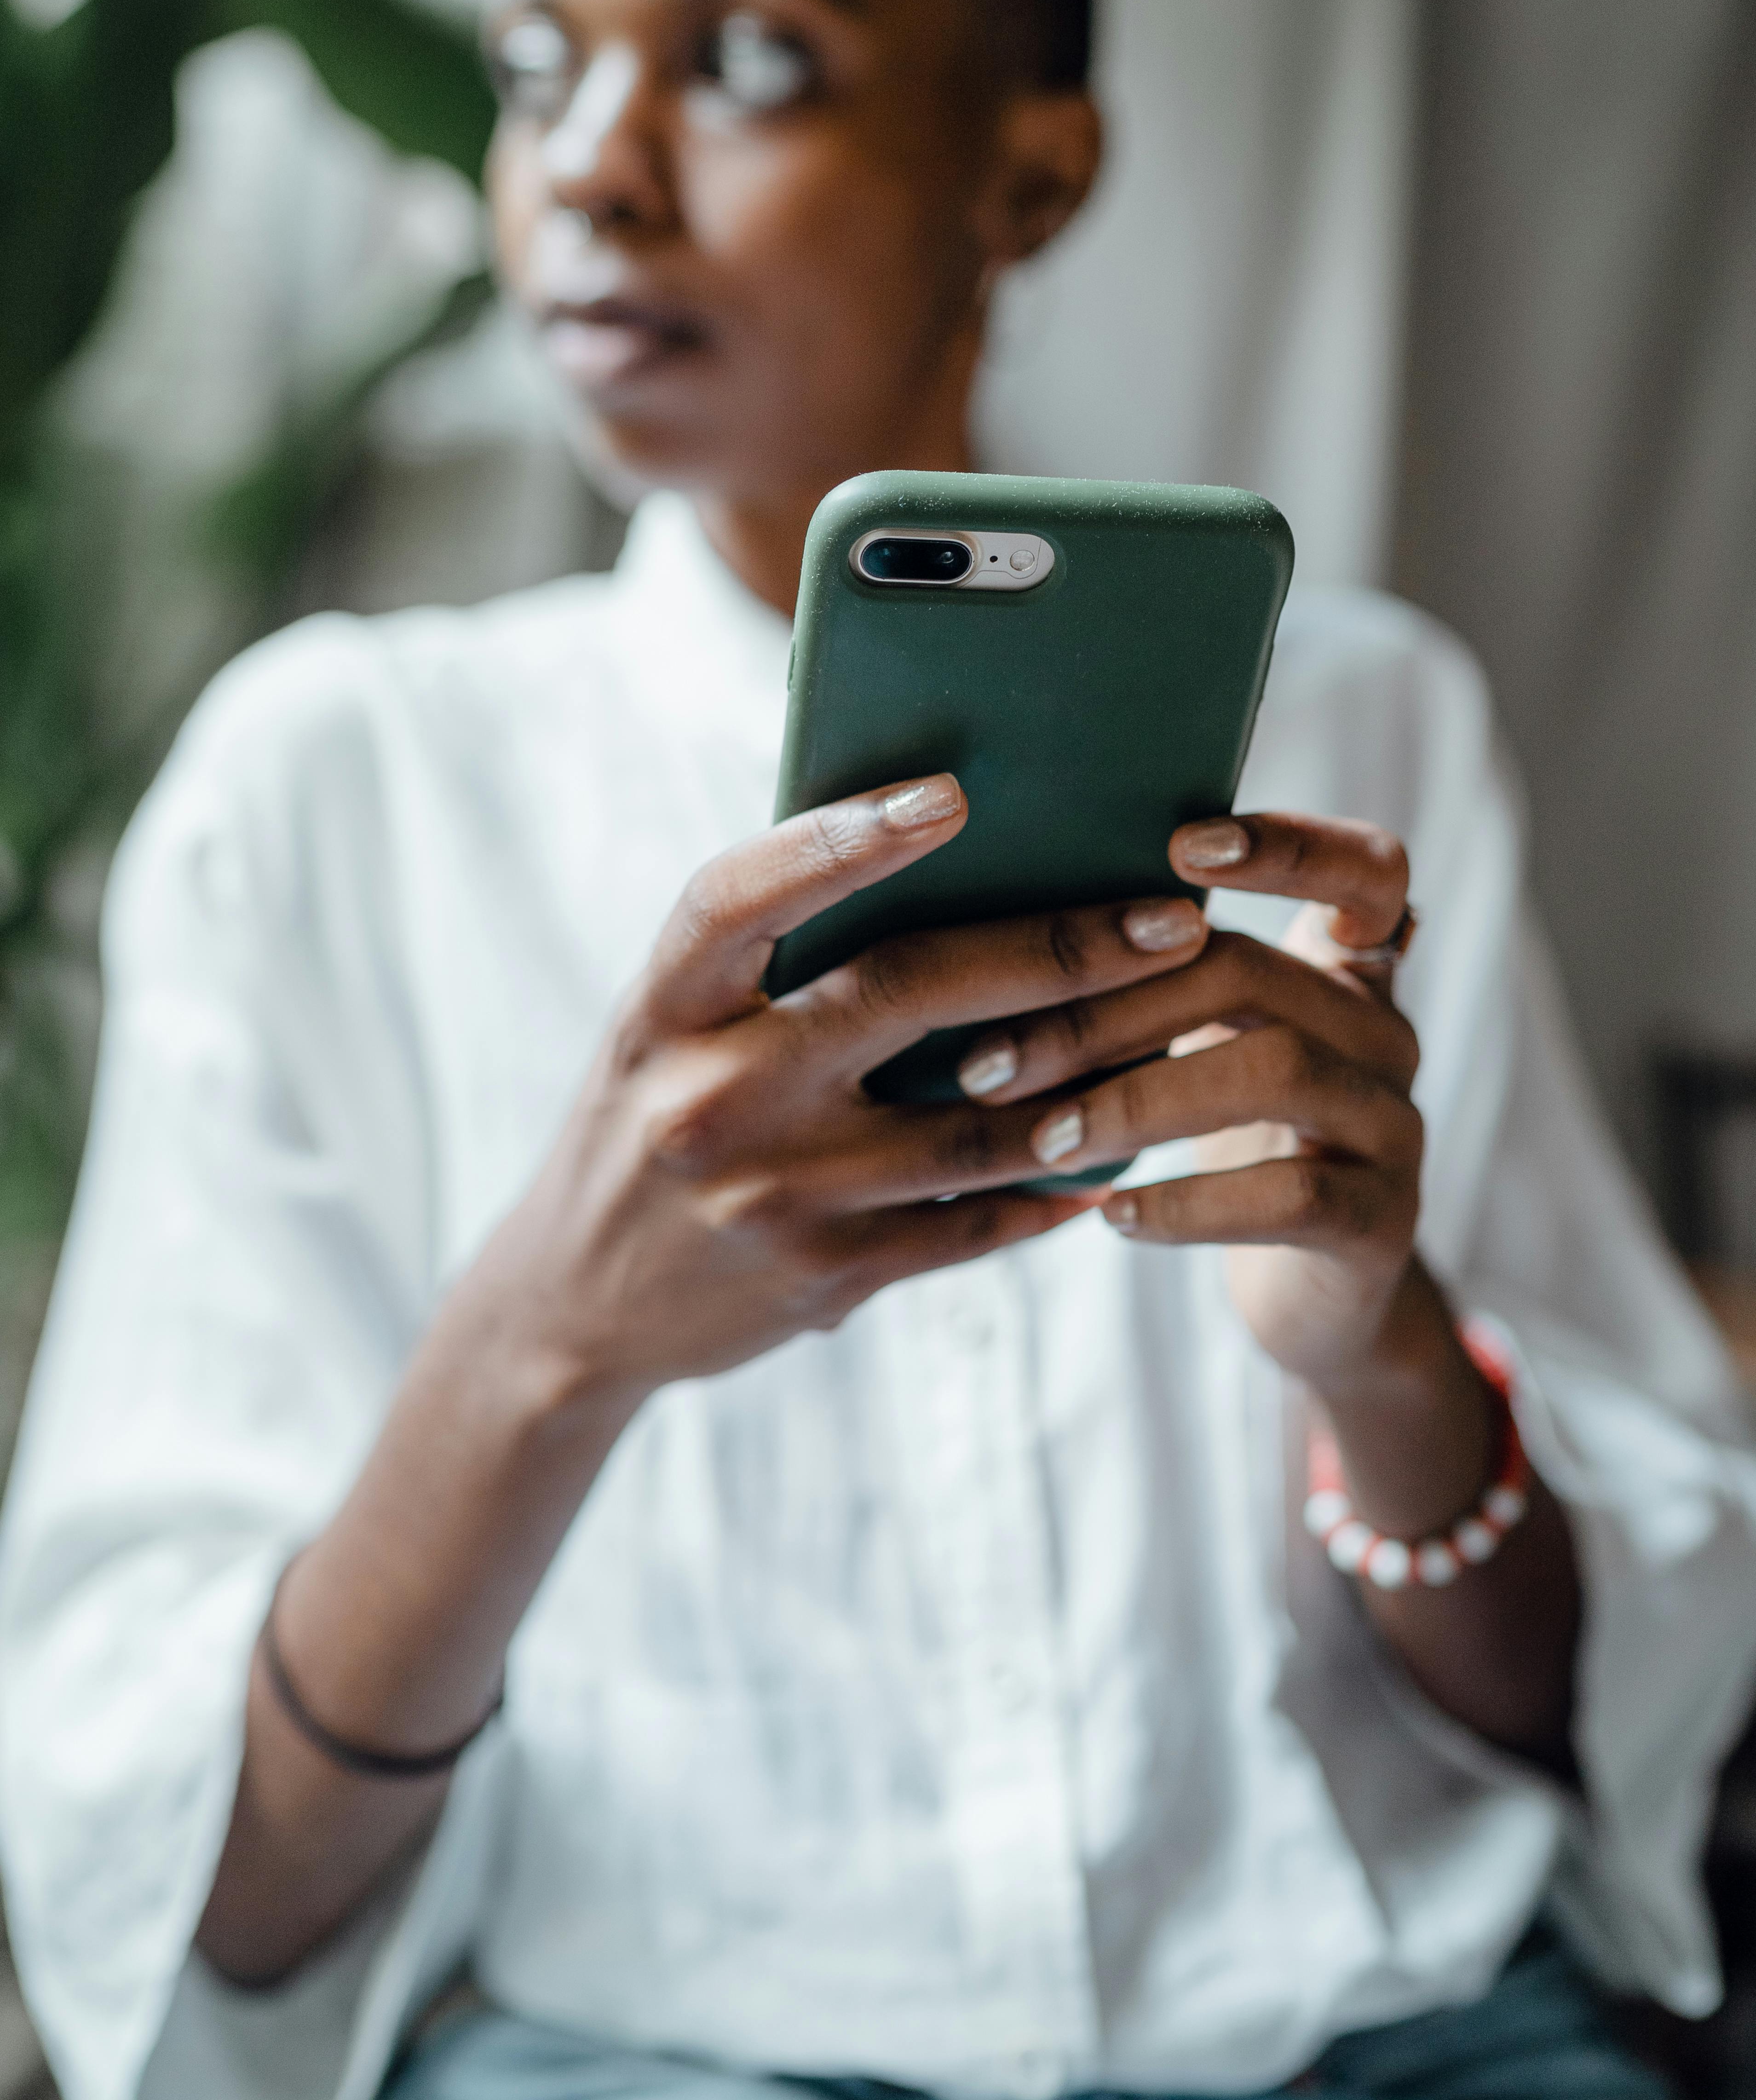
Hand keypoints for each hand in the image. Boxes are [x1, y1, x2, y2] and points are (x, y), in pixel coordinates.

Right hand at [465, 770, 1214, 1408]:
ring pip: (972, 1124)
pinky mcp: (822, 1277)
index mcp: (663, 1008)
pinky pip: (970, 1223)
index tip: (951, 794)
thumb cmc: (649, 1119)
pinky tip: (1121, 1150)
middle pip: (903, 994)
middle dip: (1056, 950)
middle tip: (1171, 918)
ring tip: (1184, 1024)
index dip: (841, 840)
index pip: (743, 897)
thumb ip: (768, 962)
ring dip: (1093, 1074)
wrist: (570, 1305)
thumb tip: (939, 862)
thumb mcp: (667, 1029)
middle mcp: (711, 1095)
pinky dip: (1054, 1185)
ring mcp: (770, 1195)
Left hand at [953, 810, 1423, 1392]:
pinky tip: (1113, 1215)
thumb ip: (1150, 979)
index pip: (1363, 866)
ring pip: (1275, 1071)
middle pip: (1252, 974)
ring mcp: (1394, 1124)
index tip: (1180, 846)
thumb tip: (990, 929)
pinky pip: (1290, 1193)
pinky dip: (1188, 1203)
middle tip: (993, 1062)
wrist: (1309, 1295)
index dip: (1288, 844)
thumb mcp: (1198, 1046)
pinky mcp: (1383, 1219)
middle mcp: (1382, 1031)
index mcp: (1343, 969)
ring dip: (1137, 1102)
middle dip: (1106, 1010)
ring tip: (1044, 1141)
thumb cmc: (1226, 1143)